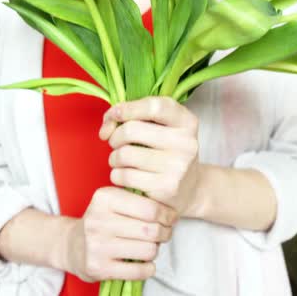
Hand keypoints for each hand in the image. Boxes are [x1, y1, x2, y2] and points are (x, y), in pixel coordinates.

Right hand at [62, 187, 177, 281]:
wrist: (72, 245)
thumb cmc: (103, 221)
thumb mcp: (114, 200)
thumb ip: (139, 199)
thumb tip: (171, 211)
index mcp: (105, 198)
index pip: (150, 208)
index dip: (167, 215)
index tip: (170, 218)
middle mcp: (98, 220)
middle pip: (151, 230)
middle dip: (165, 233)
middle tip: (164, 233)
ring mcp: (97, 245)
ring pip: (148, 250)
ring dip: (155, 250)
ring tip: (150, 246)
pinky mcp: (98, 267)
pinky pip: (139, 271)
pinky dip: (148, 268)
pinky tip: (145, 263)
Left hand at [99, 97, 201, 216]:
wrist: (190, 188)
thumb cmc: (167, 153)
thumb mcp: (163, 128)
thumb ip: (134, 117)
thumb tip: (106, 130)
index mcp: (187, 122)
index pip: (154, 107)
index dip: (127, 108)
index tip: (115, 115)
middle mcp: (186, 142)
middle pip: (131, 130)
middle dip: (115, 137)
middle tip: (117, 144)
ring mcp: (178, 166)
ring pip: (124, 155)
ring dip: (114, 158)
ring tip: (122, 161)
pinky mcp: (166, 187)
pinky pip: (124, 176)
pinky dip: (117, 175)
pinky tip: (126, 176)